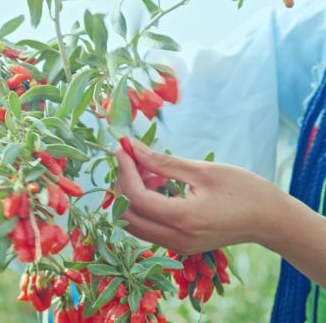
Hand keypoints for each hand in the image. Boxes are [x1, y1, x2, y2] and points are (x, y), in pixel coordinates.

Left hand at [114, 140, 285, 254]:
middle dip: (122, 183)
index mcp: (184, 219)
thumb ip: (163, 163)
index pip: (135, 197)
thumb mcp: (203, 171)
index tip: (122, 147)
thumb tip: (132, 148)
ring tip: (147, 168)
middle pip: (127, 215)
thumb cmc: (244, 190)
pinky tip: (156, 183)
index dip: (124, 170)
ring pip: (134, 224)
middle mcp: (176, 239)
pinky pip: (147, 227)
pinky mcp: (179, 245)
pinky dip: (143, 205)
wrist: (271, 220)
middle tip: (131, 157)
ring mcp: (177, 246)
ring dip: (130, 195)